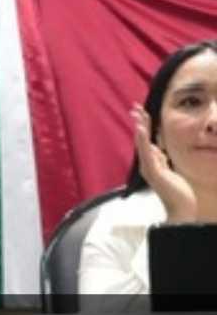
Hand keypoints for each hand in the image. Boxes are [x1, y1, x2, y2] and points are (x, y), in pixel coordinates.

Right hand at [132, 104, 196, 223]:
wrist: (180, 208)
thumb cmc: (176, 191)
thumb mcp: (168, 170)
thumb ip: (160, 159)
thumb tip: (156, 149)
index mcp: (150, 162)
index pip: (145, 140)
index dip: (143, 125)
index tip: (140, 111)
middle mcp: (146, 163)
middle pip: (141, 139)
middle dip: (139, 122)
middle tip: (134, 107)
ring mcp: (149, 167)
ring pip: (142, 144)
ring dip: (140, 128)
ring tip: (137, 115)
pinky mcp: (153, 171)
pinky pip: (147, 153)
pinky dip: (142, 140)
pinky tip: (141, 130)